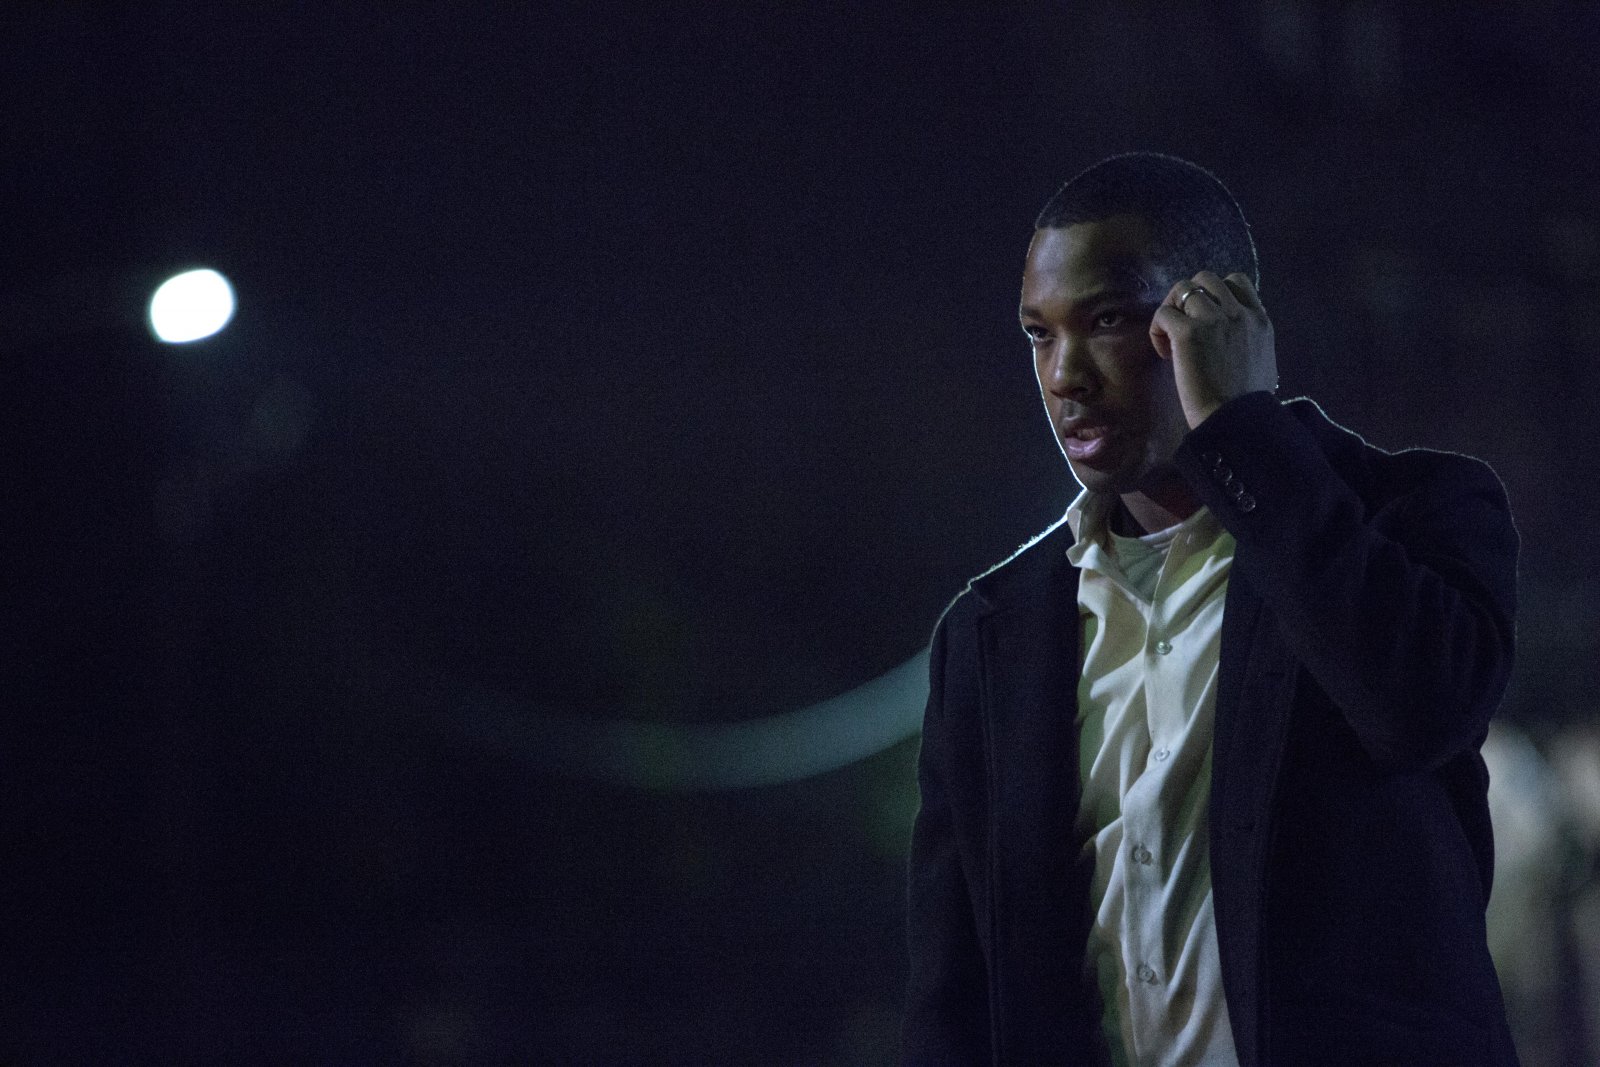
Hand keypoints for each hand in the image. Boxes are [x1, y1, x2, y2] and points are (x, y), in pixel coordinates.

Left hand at [1149, 270, 1276, 427]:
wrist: (1237, 422)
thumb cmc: (1248, 404)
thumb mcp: (1263, 361)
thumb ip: (1249, 339)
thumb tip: (1231, 338)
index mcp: (1260, 319)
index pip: (1236, 281)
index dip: (1215, 294)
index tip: (1206, 320)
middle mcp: (1239, 313)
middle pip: (1206, 278)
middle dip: (1189, 297)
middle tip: (1183, 326)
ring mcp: (1214, 320)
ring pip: (1183, 289)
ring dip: (1172, 310)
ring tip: (1172, 340)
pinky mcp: (1189, 333)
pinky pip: (1163, 313)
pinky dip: (1157, 329)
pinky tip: (1164, 353)